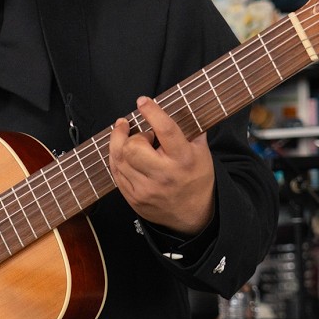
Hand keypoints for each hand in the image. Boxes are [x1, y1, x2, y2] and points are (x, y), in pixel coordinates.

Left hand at [109, 96, 215, 235]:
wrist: (193, 217)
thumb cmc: (196, 179)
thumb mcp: (202, 154)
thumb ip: (191, 130)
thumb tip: (181, 106)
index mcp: (184, 160)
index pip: (166, 131)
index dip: (152, 113)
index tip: (142, 101)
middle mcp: (163, 175)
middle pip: (133, 147)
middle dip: (134, 136)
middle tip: (142, 135)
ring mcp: (146, 189)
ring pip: (119, 159)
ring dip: (120, 143)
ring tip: (126, 136)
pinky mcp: (133, 198)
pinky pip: (116, 172)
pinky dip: (117, 158)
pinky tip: (123, 153)